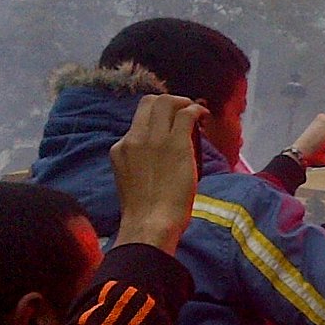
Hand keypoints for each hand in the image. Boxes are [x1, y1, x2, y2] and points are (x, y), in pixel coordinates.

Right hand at [112, 94, 207, 253]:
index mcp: (120, 148)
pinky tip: (204, 116)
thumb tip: (156, 158)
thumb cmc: (144, 212)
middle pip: (150, 102)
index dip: (156, 114)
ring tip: (196, 112)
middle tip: (185, 111)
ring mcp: (154, 139)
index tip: (170, 120)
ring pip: (167, 103)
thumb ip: (138, 162)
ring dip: (184, 103)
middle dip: (170, 102)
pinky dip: (197, 110)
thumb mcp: (130, 179)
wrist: (149, 223)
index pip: (138, 118)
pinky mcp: (176, 144)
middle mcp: (134, 138)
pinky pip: (187, 114)